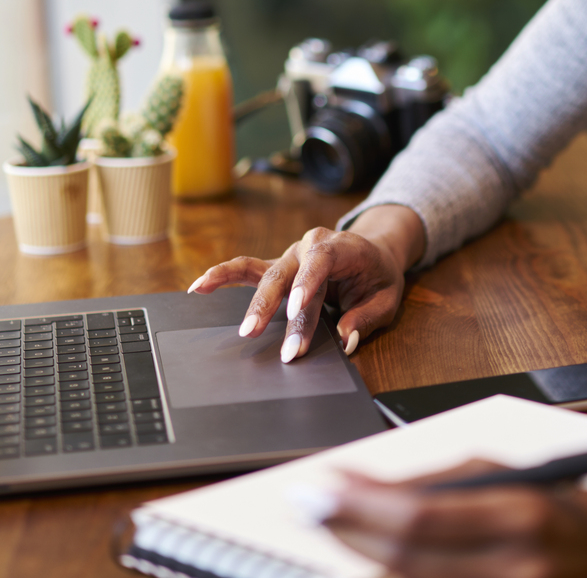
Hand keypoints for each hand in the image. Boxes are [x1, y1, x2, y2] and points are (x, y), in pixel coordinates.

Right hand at [187, 204, 426, 362]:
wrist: (373, 252)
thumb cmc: (379, 275)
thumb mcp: (387, 298)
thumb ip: (366, 318)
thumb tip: (346, 340)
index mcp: (342, 246)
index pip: (321, 260)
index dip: (306, 284)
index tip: (295, 310)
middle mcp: (311, 245)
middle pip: (287, 275)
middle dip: (272, 307)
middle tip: (258, 334)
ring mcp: (291, 255)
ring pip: (265, 274)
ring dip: (251, 301)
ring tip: (240, 326)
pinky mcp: (278, 267)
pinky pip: (246, 269)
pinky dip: (222, 276)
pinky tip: (199, 288)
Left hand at [321, 462, 586, 577]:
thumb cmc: (582, 504)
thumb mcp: (520, 474)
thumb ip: (448, 483)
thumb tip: (375, 491)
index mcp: (526, 519)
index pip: (418, 519)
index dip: (357, 507)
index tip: (315, 488)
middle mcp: (522, 573)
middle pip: (405, 565)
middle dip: (346, 534)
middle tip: (305, 506)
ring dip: (363, 566)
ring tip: (332, 537)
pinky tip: (376, 569)